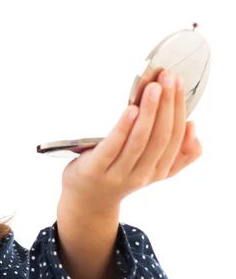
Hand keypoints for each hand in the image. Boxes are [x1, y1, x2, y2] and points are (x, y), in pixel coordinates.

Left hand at [60, 69, 202, 211]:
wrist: (87, 201)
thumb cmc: (119, 174)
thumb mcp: (152, 169)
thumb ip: (179, 154)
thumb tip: (191, 126)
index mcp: (159, 170)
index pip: (176, 137)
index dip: (179, 109)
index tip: (179, 84)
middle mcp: (142, 173)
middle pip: (161, 136)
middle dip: (167, 105)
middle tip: (168, 78)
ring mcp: (119, 173)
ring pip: (140, 141)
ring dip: (149, 112)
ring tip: (153, 88)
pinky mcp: (96, 169)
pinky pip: (113, 147)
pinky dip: (124, 128)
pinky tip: (130, 110)